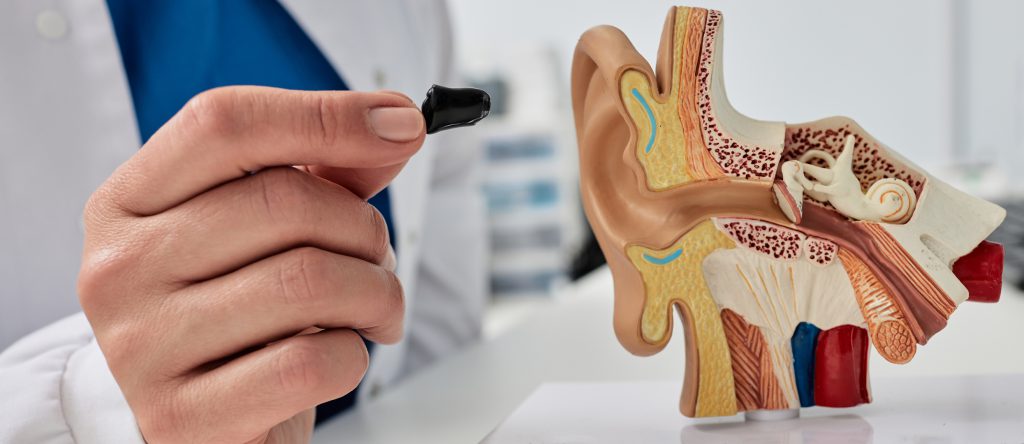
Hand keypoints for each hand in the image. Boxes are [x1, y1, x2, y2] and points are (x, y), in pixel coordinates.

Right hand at [77, 86, 424, 442]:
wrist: (203, 425)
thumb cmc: (240, 316)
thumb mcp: (269, 232)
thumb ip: (327, 171)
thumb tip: (396, 125)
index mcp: (130, 201)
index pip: (224, 123)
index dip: (327, 116)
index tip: (403, 125)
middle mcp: (120, 267)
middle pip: (283, 201)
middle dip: (365, 229)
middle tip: (377, 258)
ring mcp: (142, 345)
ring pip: (308, 282)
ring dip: (375, 293)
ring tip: (372, 310)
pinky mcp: (182, 416)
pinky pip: (311, 363)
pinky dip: (354, 356)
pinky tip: (339, 356)